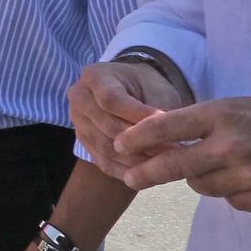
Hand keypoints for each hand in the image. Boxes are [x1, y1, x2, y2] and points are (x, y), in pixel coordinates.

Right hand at [66, 61, 183, 178]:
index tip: (165, 124)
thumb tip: (167, 138)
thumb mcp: (155, 88)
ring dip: (135, 160)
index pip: (111, 100)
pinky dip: (127, 171)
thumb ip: (156, 110)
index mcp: (94, 77)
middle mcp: (79, 99)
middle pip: (106, 127)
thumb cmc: (147, 87)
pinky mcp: (85, 144)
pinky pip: (103, 163)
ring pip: (104, 148)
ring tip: (164, 165)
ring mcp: (78, 123)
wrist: (133, 92)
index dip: (137, 115)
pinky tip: (149, 173)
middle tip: (171, 153)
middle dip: (139, 142)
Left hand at [116, 92, 250, 211]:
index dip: (139, 136)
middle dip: (146, 171)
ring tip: (209, 168)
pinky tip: (245, 181)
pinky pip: (234, 201)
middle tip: (128, 176)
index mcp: (229, 113)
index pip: (169, 126)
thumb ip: (224, 119)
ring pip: (204, 186)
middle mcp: (234, 145)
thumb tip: (188, 132)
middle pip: (175, 164)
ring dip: (199, 179)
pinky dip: (232, 193)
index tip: (120, 143)